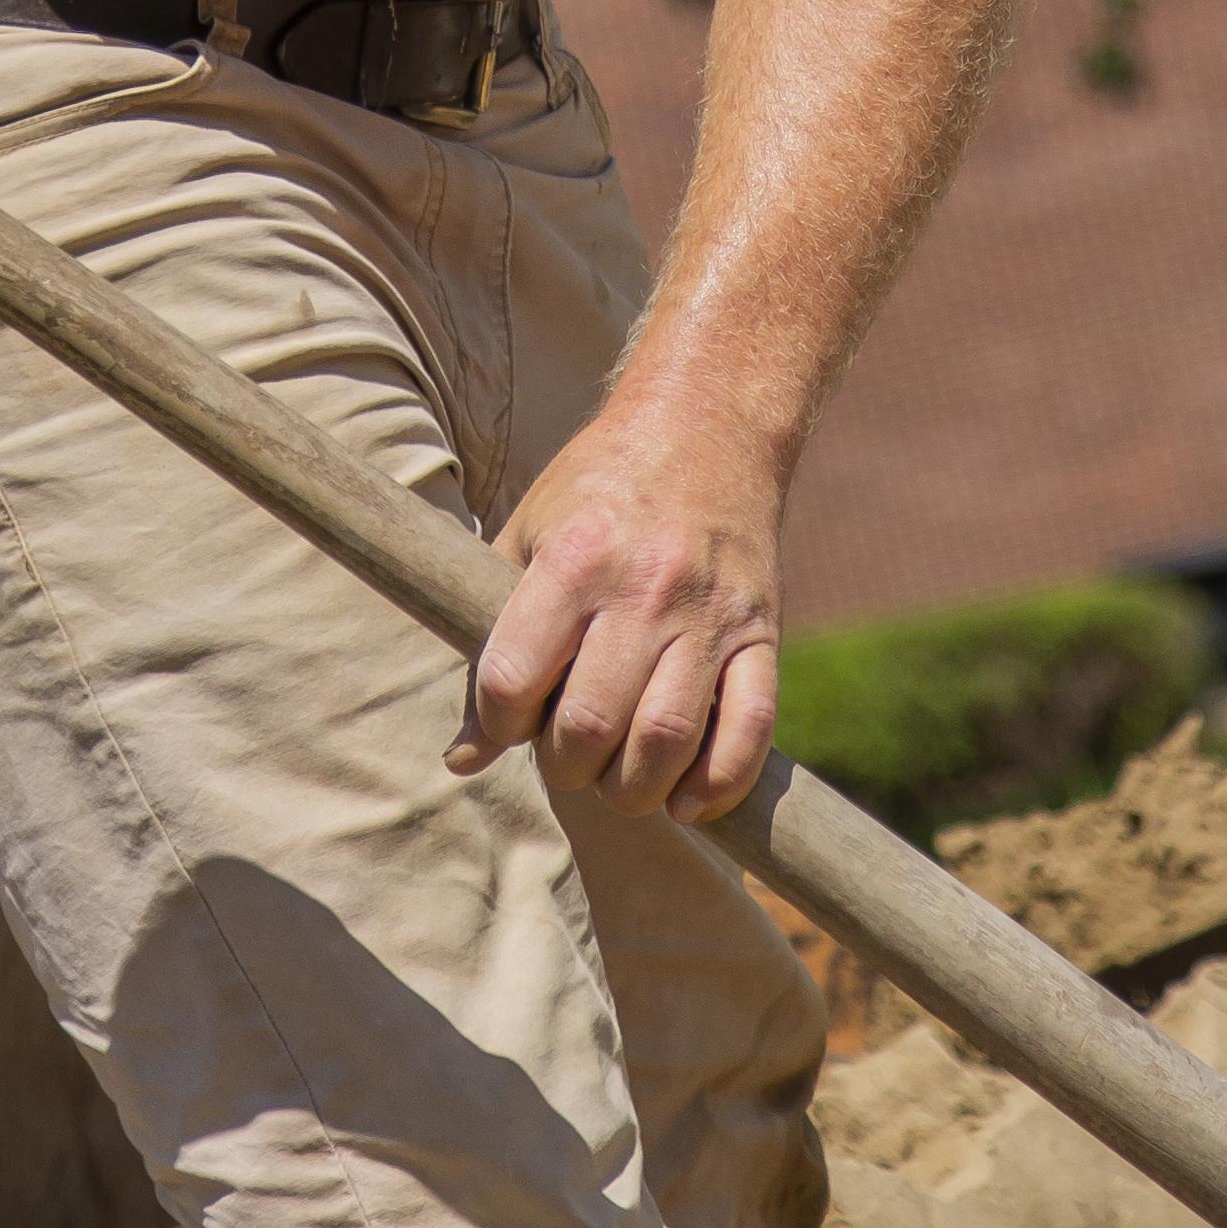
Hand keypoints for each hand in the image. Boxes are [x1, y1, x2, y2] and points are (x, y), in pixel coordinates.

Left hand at [460, 386, 786, 823]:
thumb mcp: (527, 537)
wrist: (709, 426)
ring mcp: (709, 615)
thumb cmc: (599, 490)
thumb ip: (492, 644)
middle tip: (567, 756)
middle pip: (590, 725)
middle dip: (565, 767)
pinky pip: (750, 730)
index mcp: (573, 560)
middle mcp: (643, 589)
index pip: (513, 680)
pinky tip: (687, 801)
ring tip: (618, 780)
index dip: (499, 724)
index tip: (509, 720)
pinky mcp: (763, 634)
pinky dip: (718, 784)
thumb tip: (463, 757)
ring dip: (632, 789)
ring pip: (667, 740)